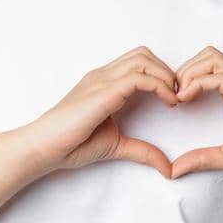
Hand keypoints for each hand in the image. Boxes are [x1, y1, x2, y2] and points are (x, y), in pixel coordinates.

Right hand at [11, 46, 180, 180]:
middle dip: (167, 71)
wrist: (44, 146)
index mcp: (102, 83)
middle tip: (178, 95)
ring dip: (166, 76)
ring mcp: (101, 81)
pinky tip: (168, 103)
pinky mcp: (103, 92)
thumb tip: (167, 167)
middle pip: (143, 54)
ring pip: (143, 59)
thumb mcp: (116, 146)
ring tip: (175, 98)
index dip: (161, 74)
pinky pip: (139, 78)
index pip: (137, 62)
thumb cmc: (70, 143)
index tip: (174, 97)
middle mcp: (102, 76)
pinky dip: (160, 86)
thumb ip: (141, 151)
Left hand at [169, 45, 222, 179]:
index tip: (173, 99)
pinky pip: (220, 77)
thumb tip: (174, 170)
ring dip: (189, 72)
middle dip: (184, 69)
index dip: (185, 76)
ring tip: (179, 96)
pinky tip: (187, 99)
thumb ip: (202, 159)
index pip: (207, 66)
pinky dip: (198, 83)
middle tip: (172, 94)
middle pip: (207, 54)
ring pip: (212, 58)